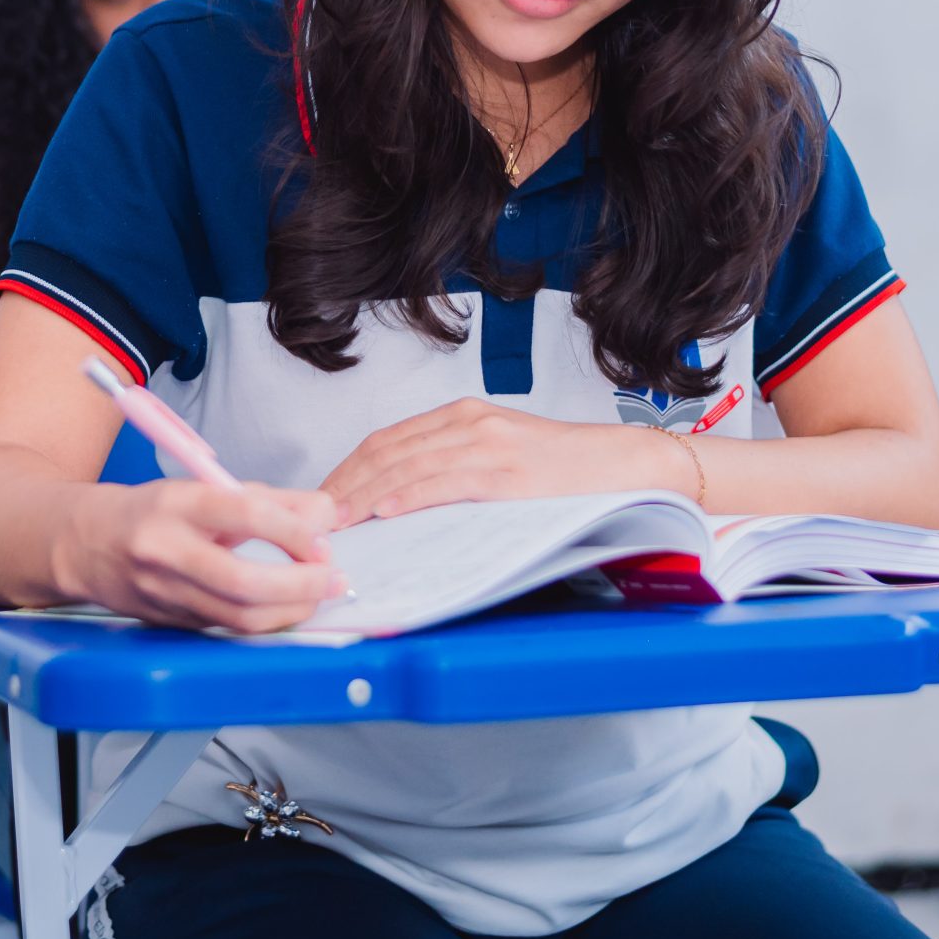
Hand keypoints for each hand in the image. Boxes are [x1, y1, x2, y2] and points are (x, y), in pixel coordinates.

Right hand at [53, 481, 346, 632]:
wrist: (86, 545)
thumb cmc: (153, 513)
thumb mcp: (206, 489)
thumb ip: (270, 501)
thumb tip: (326, 514)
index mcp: (177, 506)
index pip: (244, 514)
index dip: (292, 531)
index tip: (322, 540)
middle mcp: (166, 551)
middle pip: (242, 581)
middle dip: (300, 585)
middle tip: (332, 578)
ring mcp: (165, 593)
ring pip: (238, 616)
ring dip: (290, 610)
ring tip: (318, 594)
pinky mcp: (170, 623)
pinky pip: (228, 628)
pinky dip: (266, 620)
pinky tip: (286, 607)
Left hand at [321, 399, 681, 522]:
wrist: (624, 463)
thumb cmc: (564, 470)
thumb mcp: (500, 455)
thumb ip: (453, 468)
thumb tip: (400, 502)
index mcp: (462, 416)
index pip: (385, 441)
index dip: (346, 471)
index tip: (321, 500)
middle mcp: (469, 422)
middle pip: (386, 452)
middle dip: (344, 487)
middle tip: (314, 518)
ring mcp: (488, 444)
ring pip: (408, 466)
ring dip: (364, 496)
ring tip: (337, 522)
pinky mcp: (508, 471)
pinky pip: (447, 482)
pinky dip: (411, 495)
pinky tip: (387, 510)